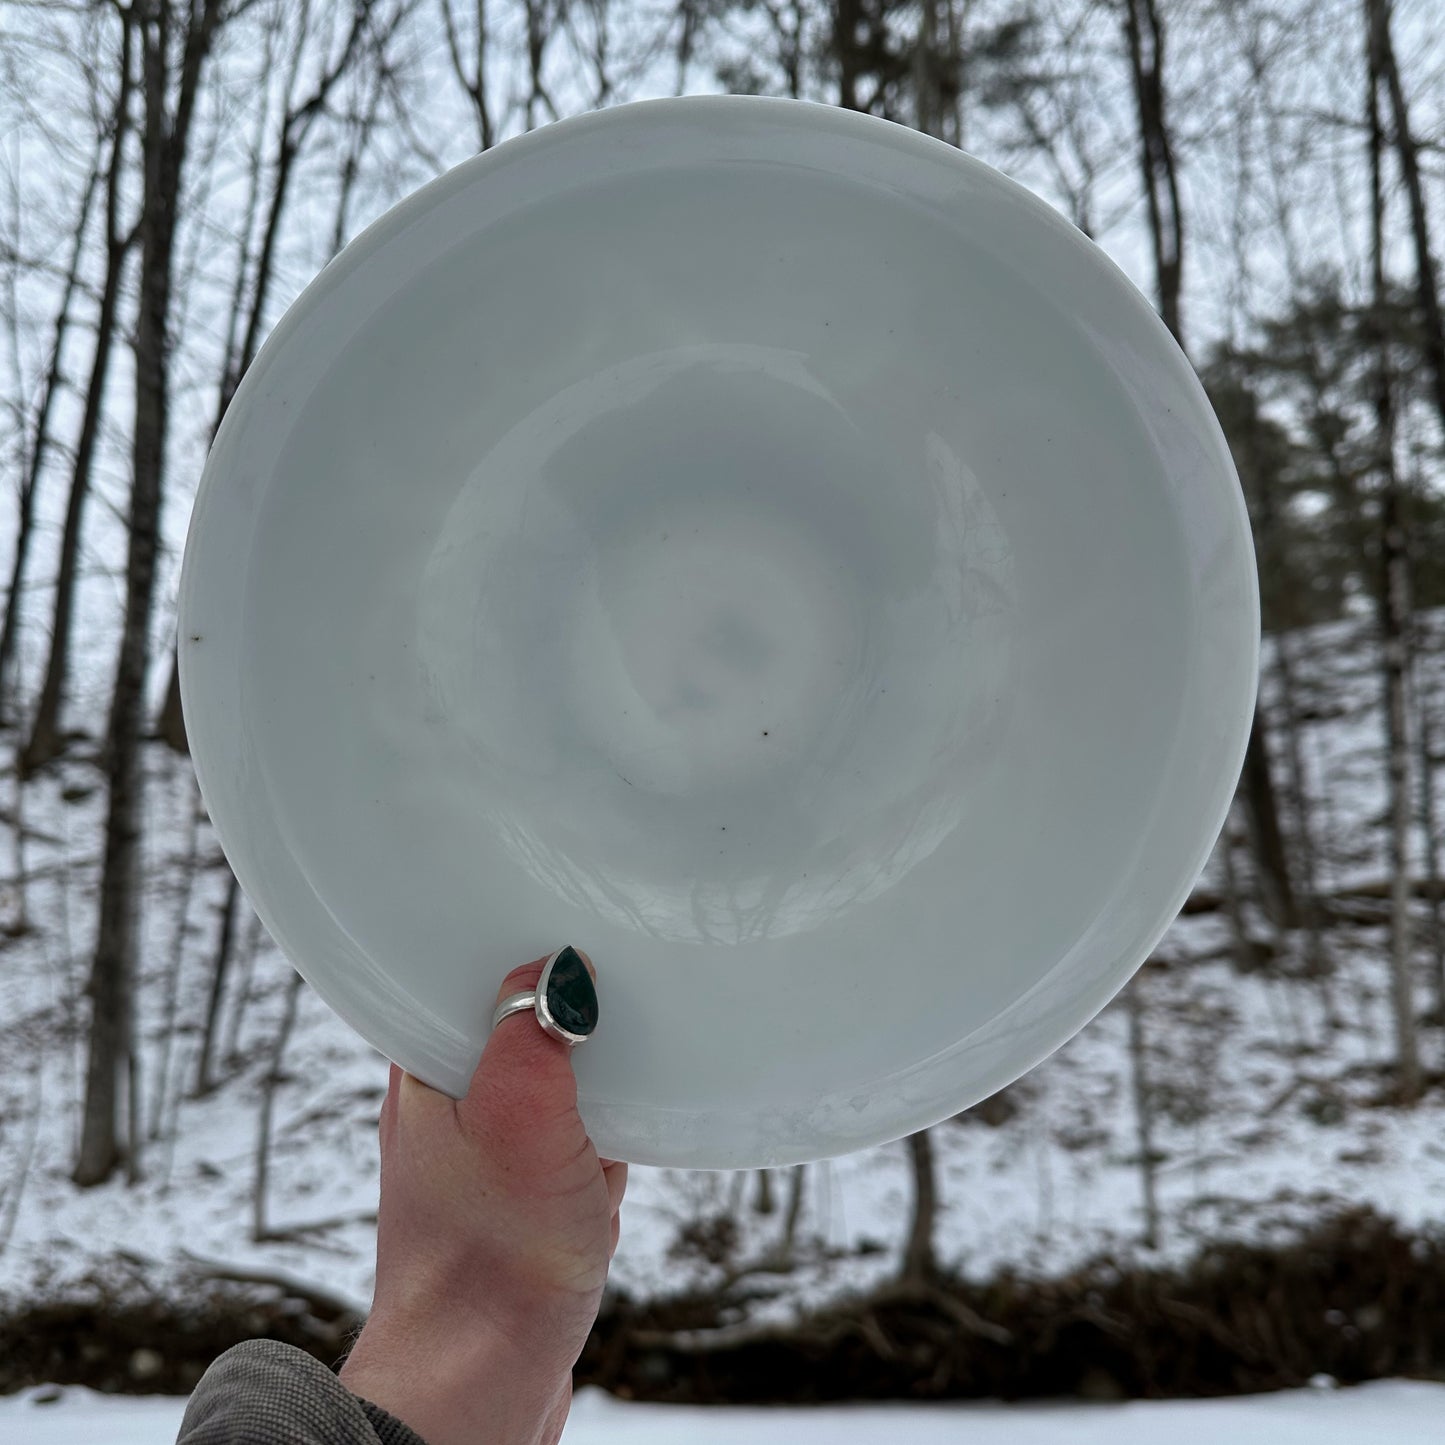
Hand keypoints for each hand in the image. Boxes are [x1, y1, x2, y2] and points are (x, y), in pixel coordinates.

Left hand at [340, 949, 625, 1444]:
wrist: (483, 1380)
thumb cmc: (489, 1258)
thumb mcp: (521, 1114)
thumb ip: (533, 1029)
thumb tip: (560, 969)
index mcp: (425, 1070)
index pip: (472, 979)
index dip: (528, 970)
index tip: (576, 970)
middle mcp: (449, 1108)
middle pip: (532, 1034)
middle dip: (581, 1059)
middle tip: (593, 1081)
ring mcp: (484, 1159)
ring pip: (566, 1095)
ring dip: (597, 1118)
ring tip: (593, 1150)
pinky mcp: (518, 1204)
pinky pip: (576, 1154)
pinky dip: (598, 1166)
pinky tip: (596, 1194)